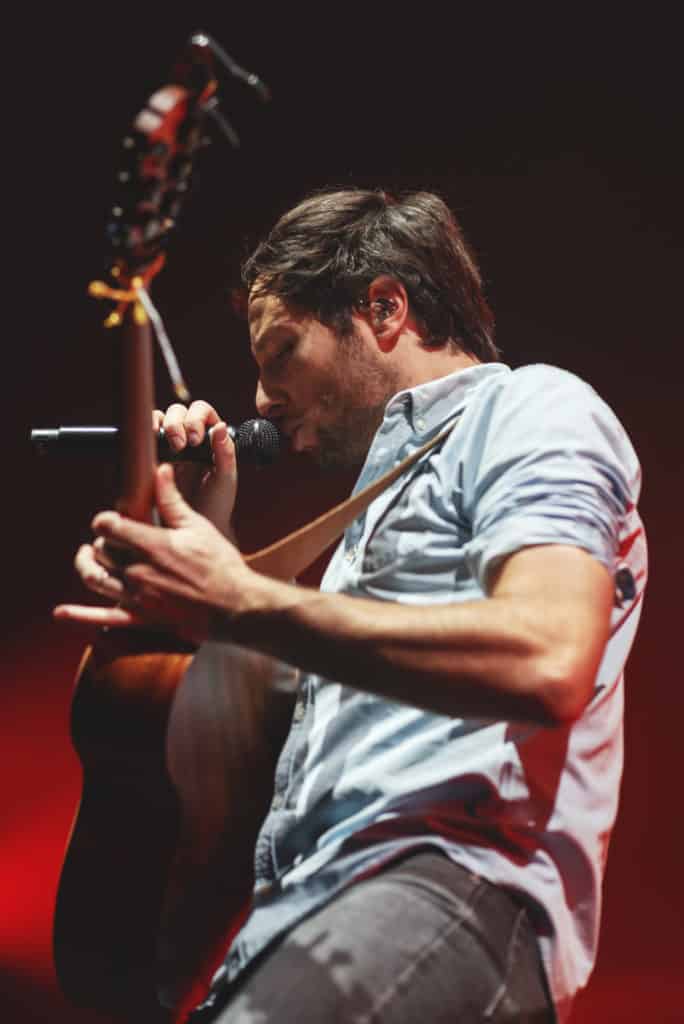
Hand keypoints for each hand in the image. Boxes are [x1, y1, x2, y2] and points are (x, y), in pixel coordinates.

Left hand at [54, 464, 253, 644]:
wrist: (234, 606)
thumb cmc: (221, 565)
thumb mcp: (199, 526)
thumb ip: (174, 500)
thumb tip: (161, 471)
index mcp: (152, 545)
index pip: (108, 525)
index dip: (105, 519)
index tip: (111, 519)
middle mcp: (138, 571)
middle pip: (99, 550)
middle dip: (101, 541)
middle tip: (112, 538)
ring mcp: (137, 596)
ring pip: (95, 578)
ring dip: (86, 565)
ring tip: (87, 557)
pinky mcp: (140, 618)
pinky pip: (103, 618)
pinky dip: (79, 615)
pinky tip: (61, 612)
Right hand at [154, 400, 236, 536]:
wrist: (197, 528)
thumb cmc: (217, 503)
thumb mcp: (226, 479)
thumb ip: (226, 453)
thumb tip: (220, 426)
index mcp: (210, 436)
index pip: (202, 411)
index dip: (197, 418)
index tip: (196, 439)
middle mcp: (189, 436)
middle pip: (178, 411)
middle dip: (176, 423)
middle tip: (180, 446)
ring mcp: (169, 446)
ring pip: (159, 419)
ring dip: (159, 424)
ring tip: (167, 446)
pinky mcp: (152, 457)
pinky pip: (144, 439)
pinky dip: (144, 436)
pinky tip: (148, 447)